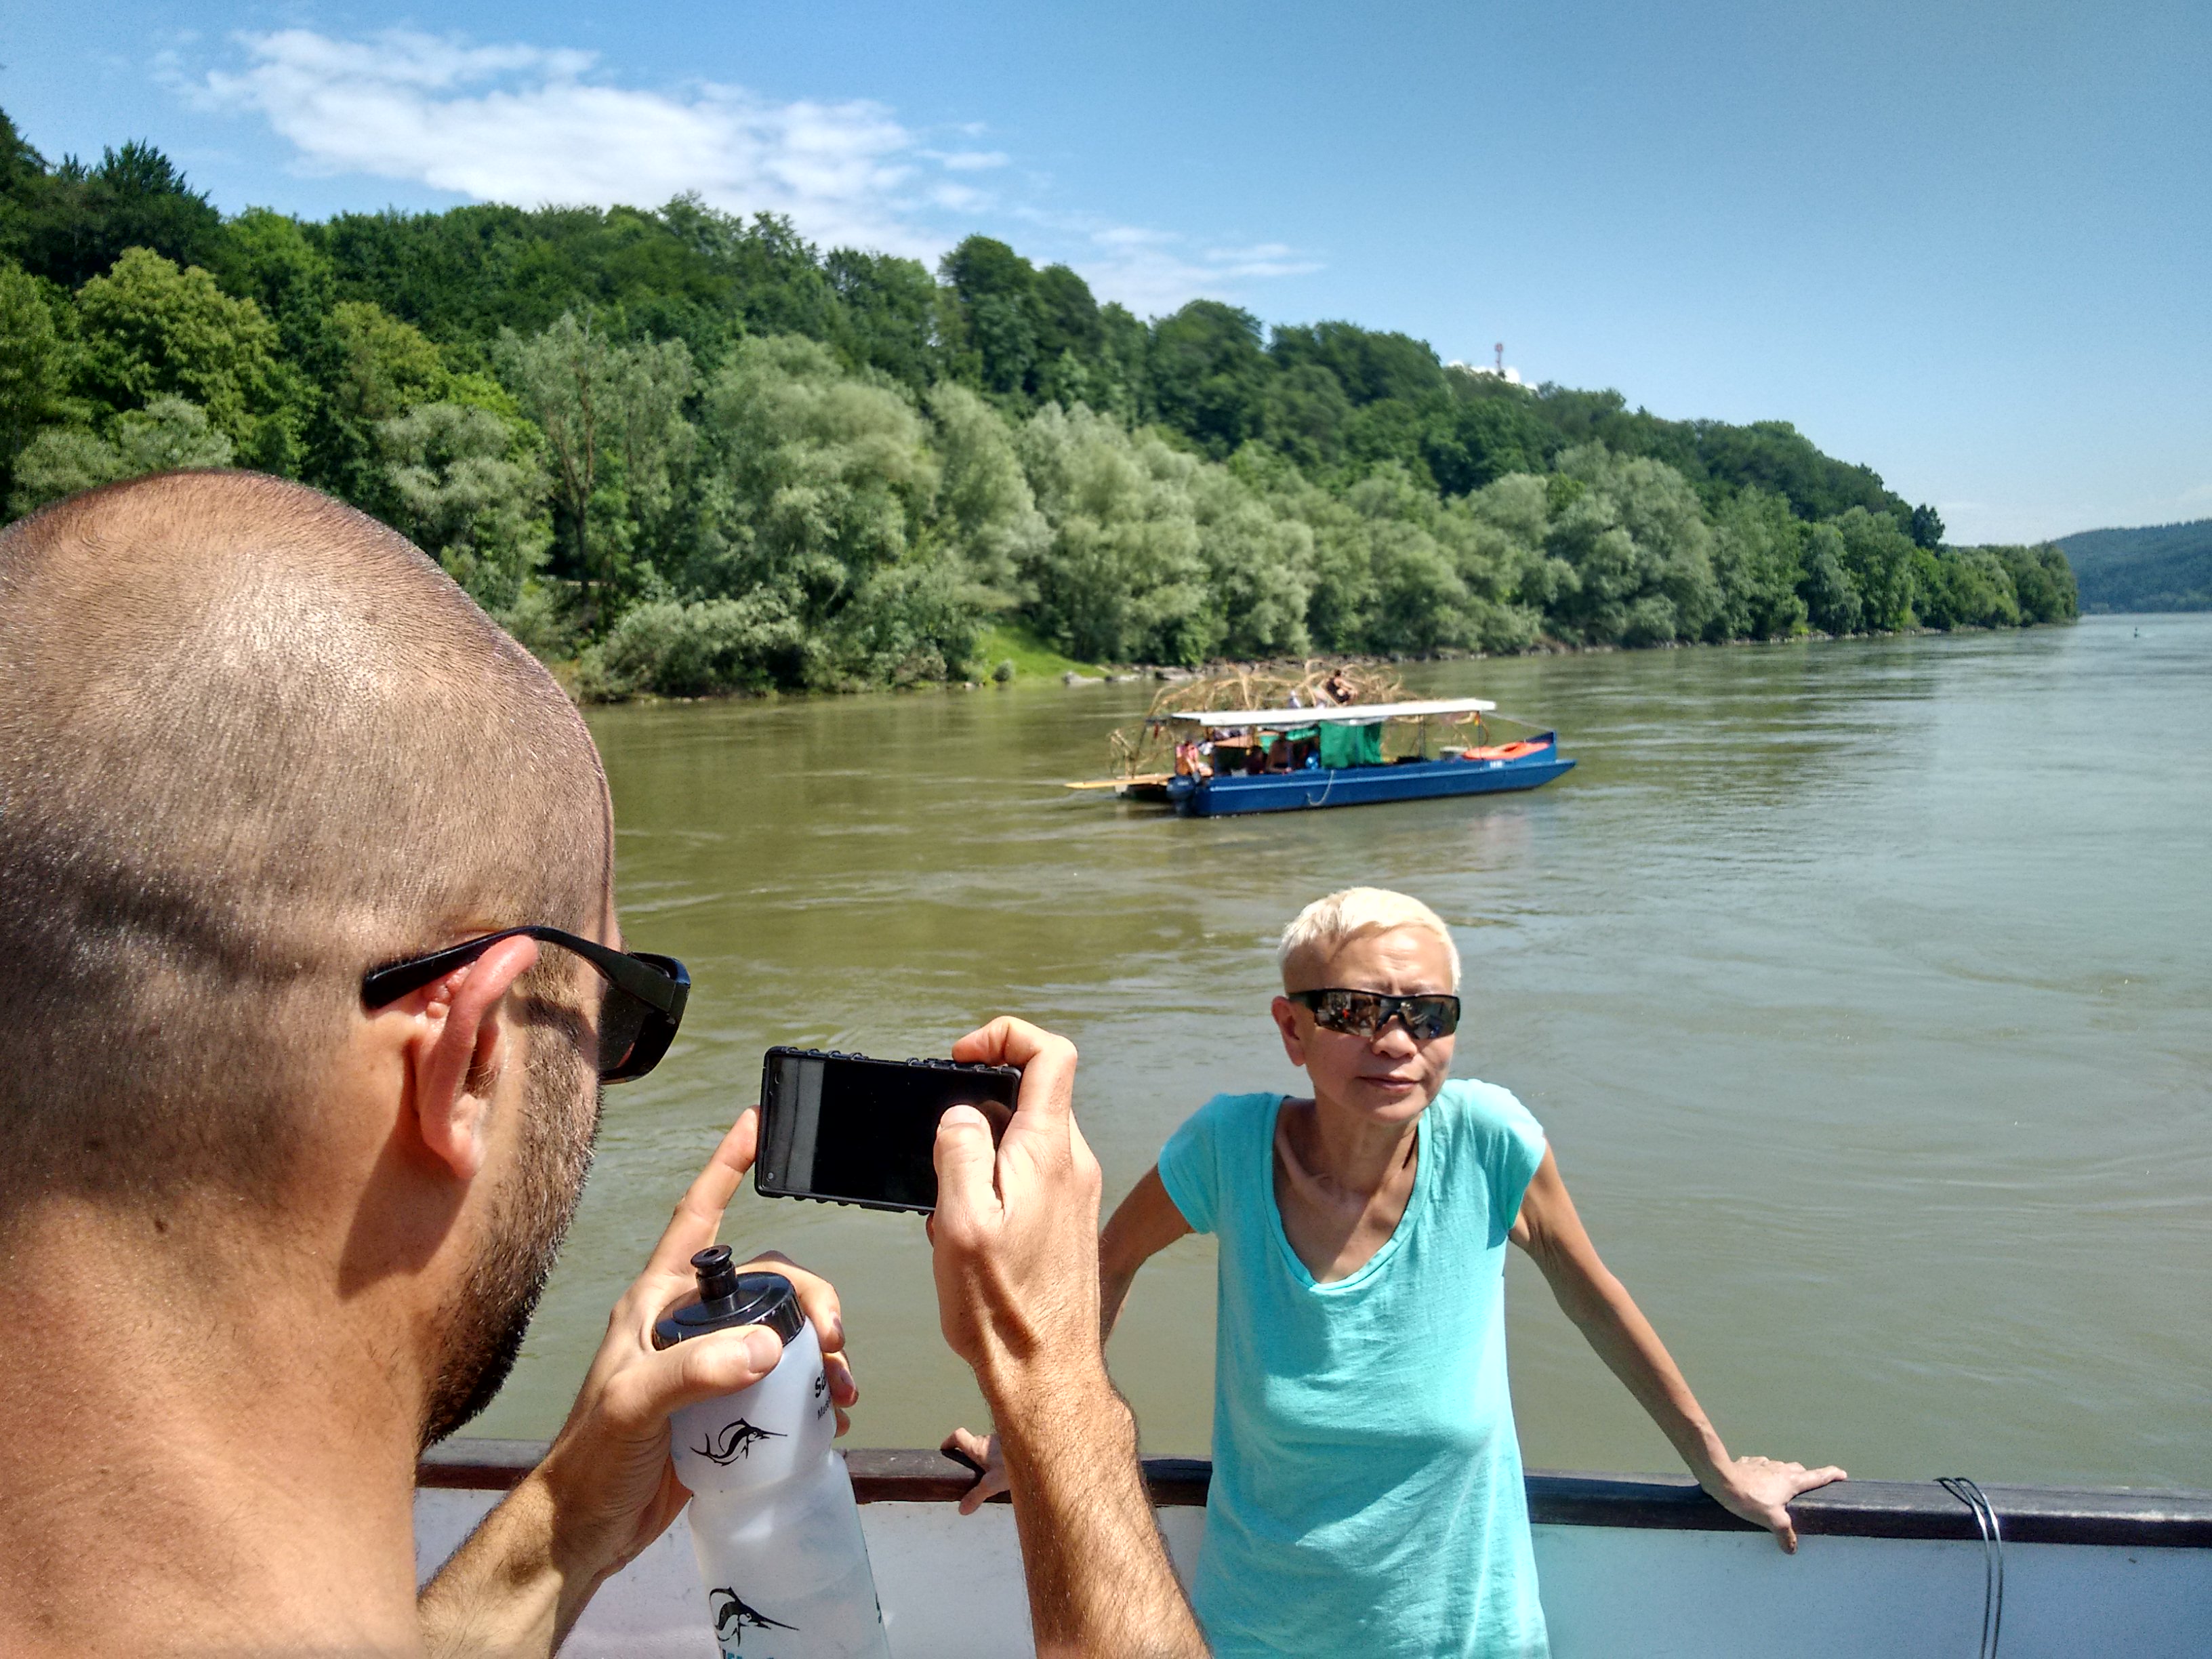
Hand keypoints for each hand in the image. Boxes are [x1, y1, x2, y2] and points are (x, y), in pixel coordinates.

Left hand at [532, 1110, 859, 1595]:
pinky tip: (832, 1415)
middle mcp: (687, 1323)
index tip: (755, 1124)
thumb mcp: (634, 1406)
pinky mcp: (728, 1409)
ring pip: (784, 1331)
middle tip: (832, 1342)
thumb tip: (766, 1348)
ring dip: (822, 1351)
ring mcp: (711, 1365)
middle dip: (810, 1299)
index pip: (697, 1219)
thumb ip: (695, 1371)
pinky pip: (785, 1382)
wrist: (588, 1530)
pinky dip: (816, 1393)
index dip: (725, 1169)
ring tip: (841, 1386)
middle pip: (767, 1282)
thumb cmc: (593, 1460)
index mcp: (657, 1302)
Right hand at [929, 1018, 1102, 1389]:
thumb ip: (958, 1151)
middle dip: (973, 1109)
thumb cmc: (1001, 1308)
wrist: (1047, 1375)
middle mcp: (1072, 1164)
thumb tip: (959, 1112)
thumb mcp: (959, 1222)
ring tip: (948, 1208)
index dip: (1004, 1035)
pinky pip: (1029, 1176)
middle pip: (1029, 1096)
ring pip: (1023, 1140)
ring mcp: (1074, 1192)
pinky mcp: (1068, 1220)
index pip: (1050, 1054)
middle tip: (936, 1153)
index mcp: (1048, 1152)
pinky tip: (966, 1233)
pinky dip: (993, 1186)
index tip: (959, 1057)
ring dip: (978, 1156)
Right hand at [940, 1427, 1008, 1514]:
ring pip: (988, 1445)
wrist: (1041, 1452)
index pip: (958, 1435)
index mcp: (978, 1447)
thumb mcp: (992, 1484)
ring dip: (986, 1456)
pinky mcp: (1014, 1442)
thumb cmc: (1013, 1465)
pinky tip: (1007, 1470)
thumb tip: (962, 1510)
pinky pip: (1002, 1448)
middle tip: (969, 1470)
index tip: (945, 1450)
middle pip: (973, 1442)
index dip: (949, 1441)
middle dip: (969, 1454)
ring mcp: (1002, 1438)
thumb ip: (976, 1496)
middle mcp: (988, 1439)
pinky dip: (1000, 1456)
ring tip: (990, 1474)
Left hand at [1701, 1454, 1847, 1551]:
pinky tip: (1754, 1483)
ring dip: (1781, 1476)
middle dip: (1804, 1478)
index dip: (1831, 1475)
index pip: (1817, 1476)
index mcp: (1791, 1481)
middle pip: (1798, 1471)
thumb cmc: (1749, 1499)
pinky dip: (1761, 1474)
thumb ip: (1785, 1534)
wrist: (1721, 1480)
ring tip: (1777, 1490)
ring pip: (1778, 1467)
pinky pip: (1759, 1467)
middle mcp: (1780, 1468)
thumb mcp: (1772, 1520)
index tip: (1842, 1474)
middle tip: (1804, 1489)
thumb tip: (1791, 1548)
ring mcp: (1763, 1464)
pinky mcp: (1747, 1463)